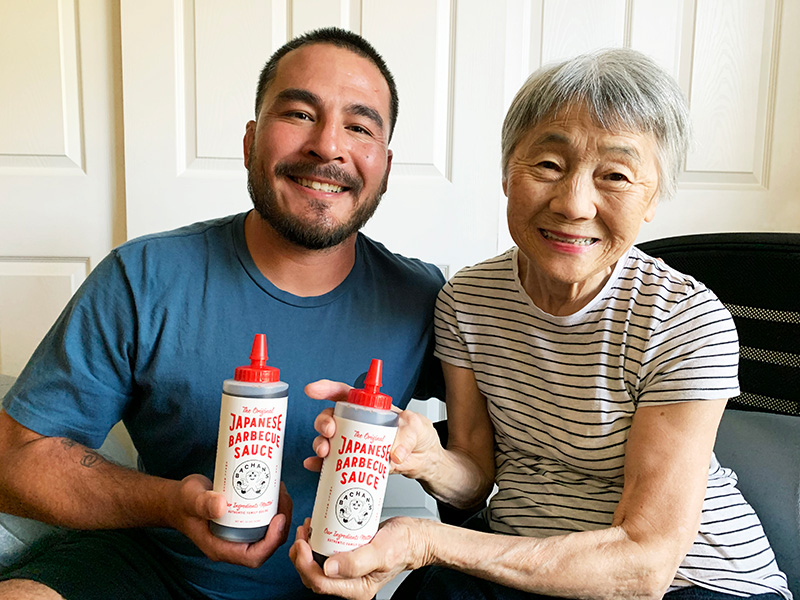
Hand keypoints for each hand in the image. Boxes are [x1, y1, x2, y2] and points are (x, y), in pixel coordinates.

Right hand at [168, 474, 291, 567]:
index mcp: (221, 548)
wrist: (177, 499)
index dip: (272, 541)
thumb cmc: (182, 502)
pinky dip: (273, 507)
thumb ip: (203, 504)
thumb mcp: (191, 499)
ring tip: (281, 490)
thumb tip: (222, 505)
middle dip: (281, 524)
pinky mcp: (242, 522)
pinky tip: (274, 489)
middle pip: (267, 545)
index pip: (254, 556)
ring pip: (268, 532)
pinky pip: (263, 520)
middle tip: (283, 497)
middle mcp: (232, 544)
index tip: (279, 517)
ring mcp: (238, 534)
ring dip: (280, 513)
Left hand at [290, 516, 426, 599]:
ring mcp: (348, 571)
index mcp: (356, 589)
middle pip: (314, 577)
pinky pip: (326, 555)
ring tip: (308, 529)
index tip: (303, 543)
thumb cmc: (403, 545)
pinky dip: (318, 543)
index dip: (305, 564)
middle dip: (301, 556)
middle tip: (302, 533)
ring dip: (307, 549)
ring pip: (317, 566)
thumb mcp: (381, 552)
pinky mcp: (348, 558)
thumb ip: (356, 563)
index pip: (320, 583)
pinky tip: (318, 529)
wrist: (415, 537)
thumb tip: (328, 568)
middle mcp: (350, 583)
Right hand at [303, 379, 442, 480]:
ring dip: (321, 444)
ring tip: (325, 452)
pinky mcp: (354, 462)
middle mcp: (357, 423)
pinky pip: (332, 464)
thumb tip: (394, 454)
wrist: (425, 460)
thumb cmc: (419, 436)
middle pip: (331, 417)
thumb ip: (406, 437)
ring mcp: (353, 443)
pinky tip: (315, 466)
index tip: (313, 390)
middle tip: (330, 431)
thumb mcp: (417, 428)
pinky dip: (320, 465)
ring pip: (328, 440)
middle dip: (324, 422)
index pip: (344, 393)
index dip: (327, 389)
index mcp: (370, 408)